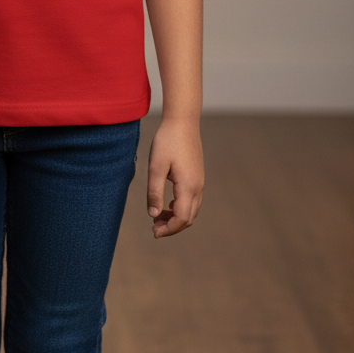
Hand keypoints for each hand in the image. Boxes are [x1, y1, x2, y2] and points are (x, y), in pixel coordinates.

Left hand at [146, 117, 203, 237]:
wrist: (182, 121)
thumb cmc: (167, 141)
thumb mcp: (155, 167)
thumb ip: (154, 192)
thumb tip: (153, 215)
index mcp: (188, 186)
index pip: (182, 219)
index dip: (168, 229)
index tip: (153, 231)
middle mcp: (198, 187)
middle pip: (188, 218)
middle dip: (172, 227)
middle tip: (154, 227)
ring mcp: (199, 181)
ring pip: (191, 210)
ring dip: (176, 217)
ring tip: (158, 216)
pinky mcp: (197, 176)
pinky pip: (192, 200)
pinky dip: (180, 207)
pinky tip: (168, 203)